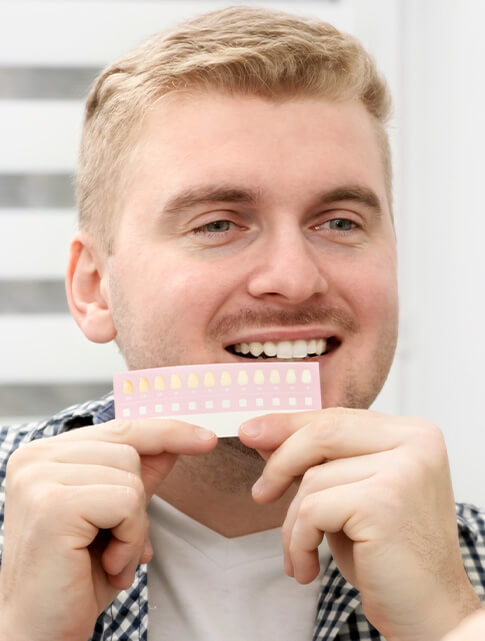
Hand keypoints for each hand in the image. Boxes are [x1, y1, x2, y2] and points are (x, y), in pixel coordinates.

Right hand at [0, 418, 216, 640]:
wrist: (42, 632)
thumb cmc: (76, 575)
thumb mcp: (115, 516)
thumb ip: (137, 475)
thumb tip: (176, 440)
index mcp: (46, 454)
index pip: (120, 428)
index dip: (167, 431)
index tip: (207, 439)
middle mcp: (36, 458)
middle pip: (130, 451)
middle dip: (138, 502)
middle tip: (115, 544)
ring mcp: (39, 478)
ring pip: (131, 477)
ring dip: (134, 526)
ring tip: (108, 555)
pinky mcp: (52, 504)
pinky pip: (126, 503)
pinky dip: (130, 537)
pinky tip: (107, 562)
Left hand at [239, 408, 480, 640]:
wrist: (431, 614)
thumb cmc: (388, 556)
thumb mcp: (349, 496)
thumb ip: (317, 461)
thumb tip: (263, 432)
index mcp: (412, 434)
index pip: (337, 418)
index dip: (290, 425)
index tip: (252, 432)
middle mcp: (415, 443)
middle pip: (323, 432)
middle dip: (280, 462)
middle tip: (259, 493)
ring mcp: (403, 469)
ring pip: (313, 477)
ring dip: (294, 522)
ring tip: (300, 554)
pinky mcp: (384, 500)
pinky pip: (312, 509)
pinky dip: (298, 541)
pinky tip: (306, 568)